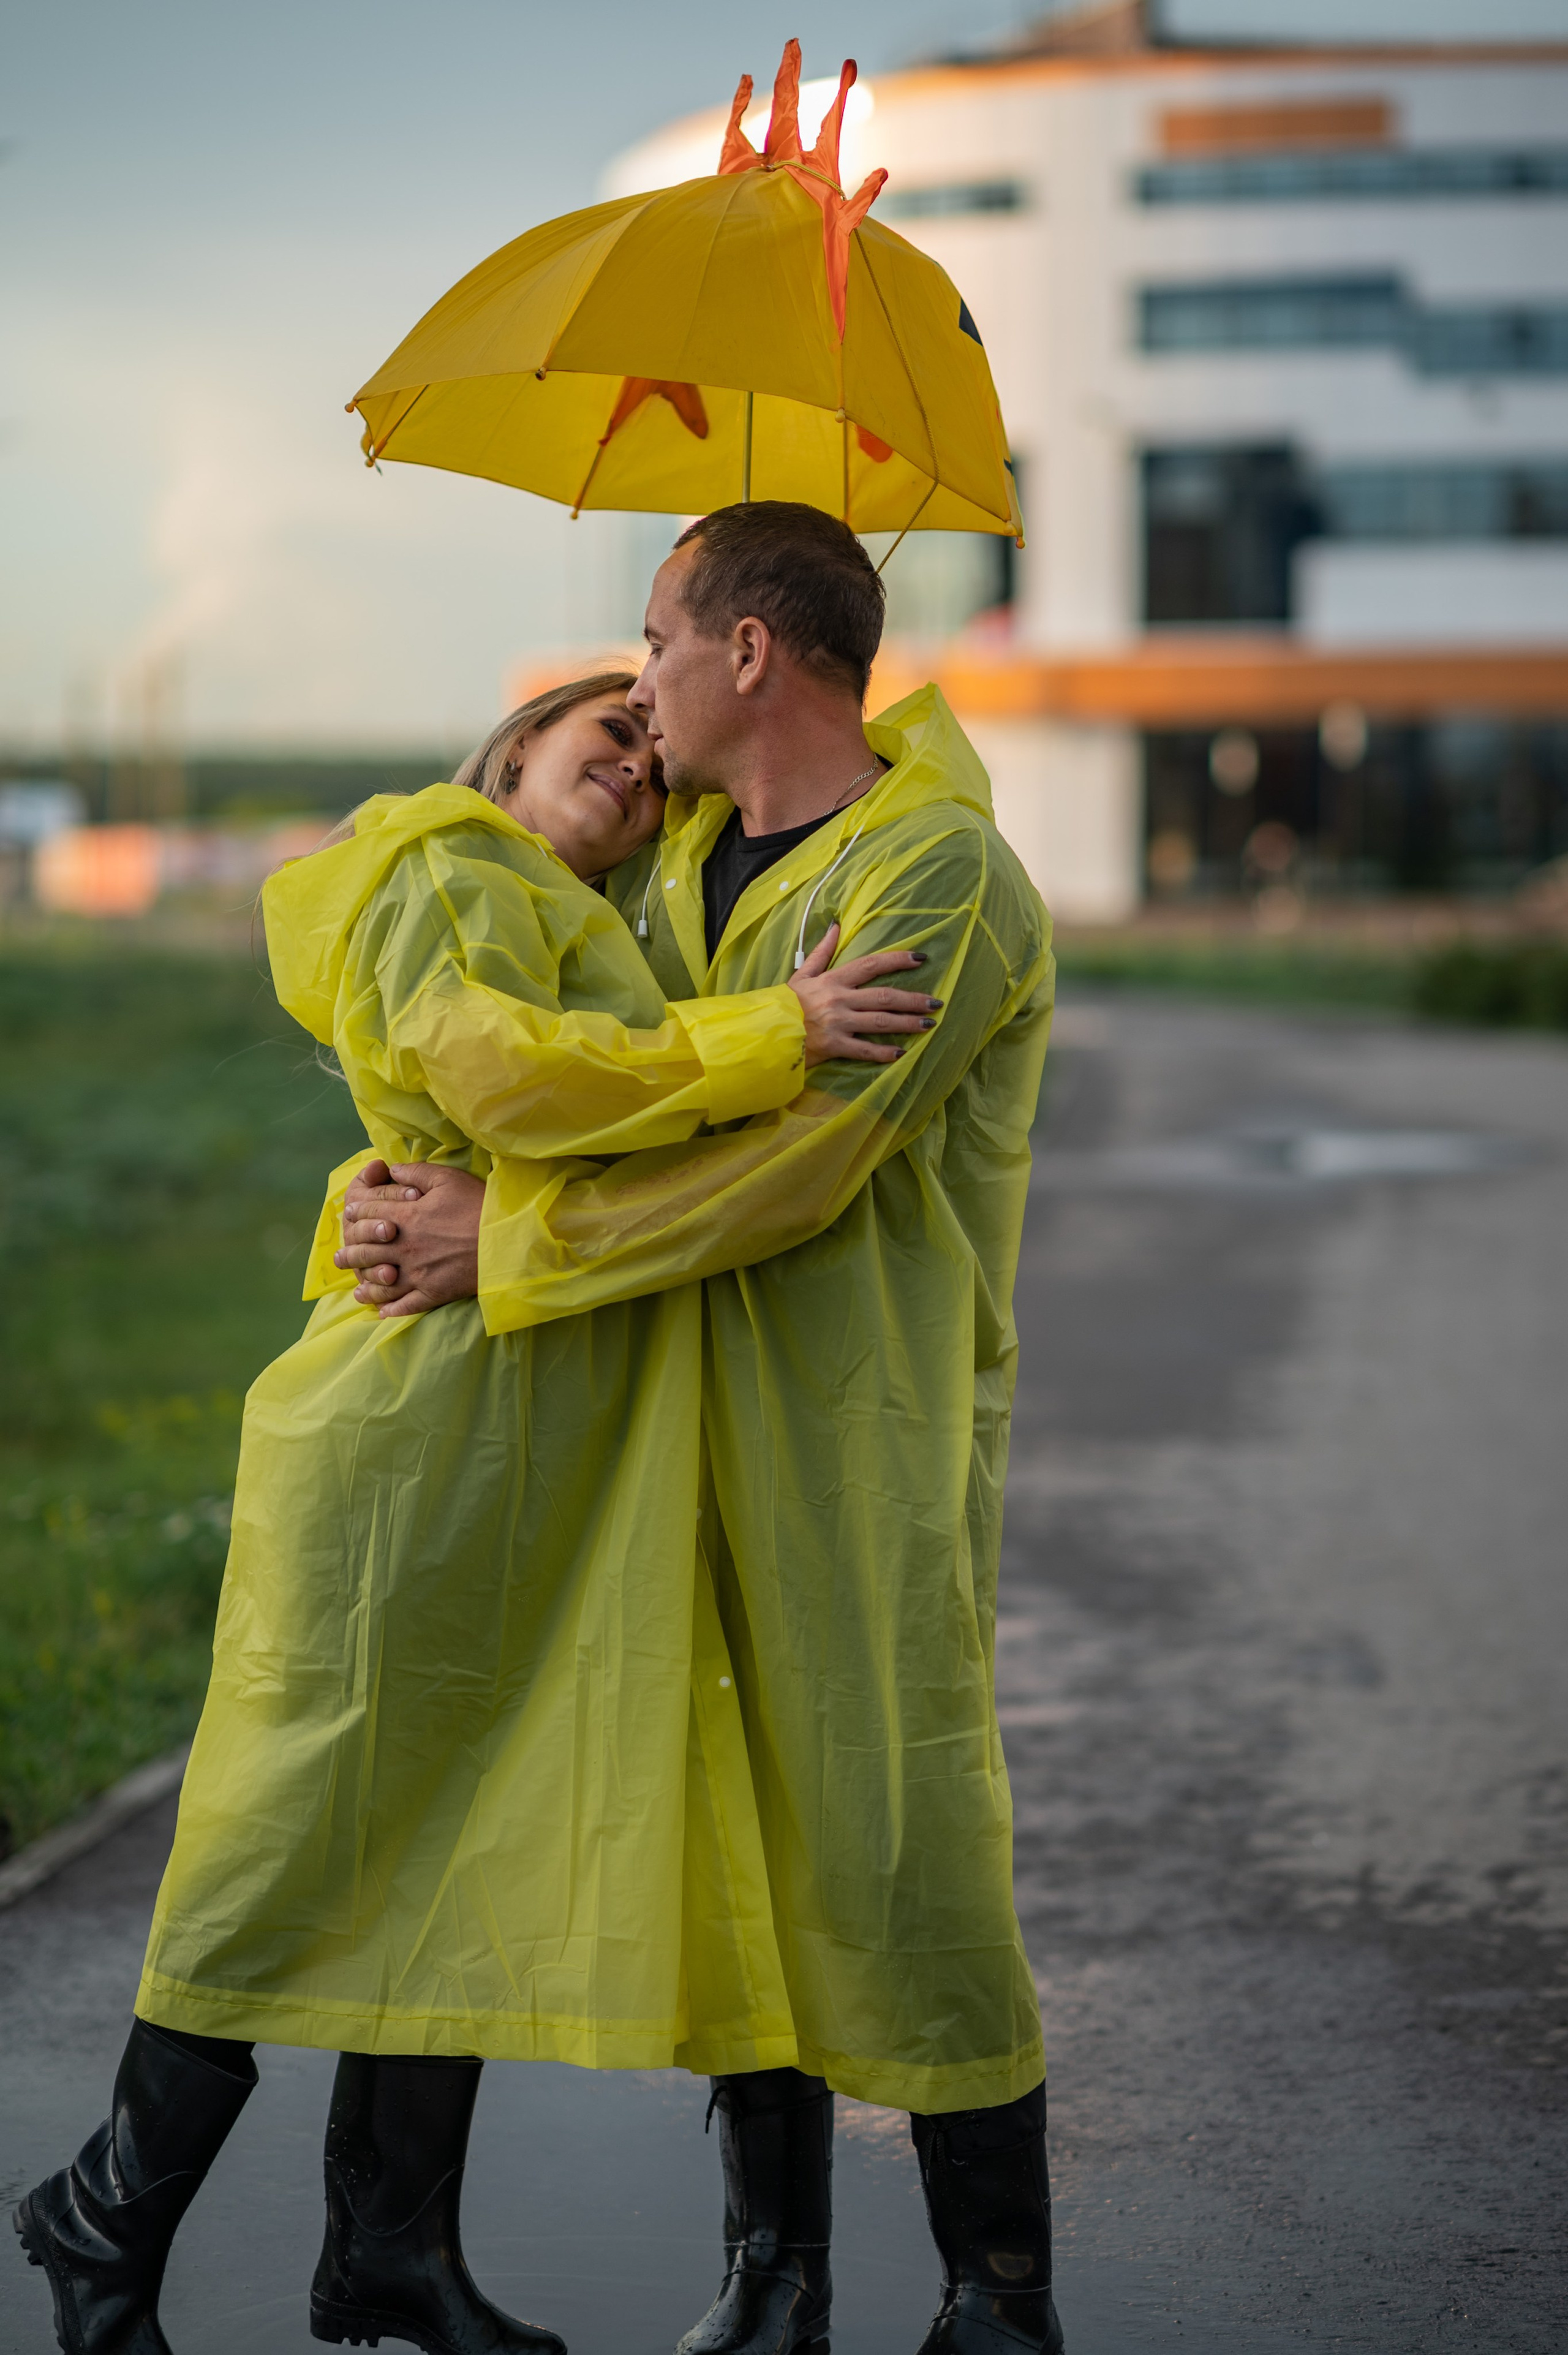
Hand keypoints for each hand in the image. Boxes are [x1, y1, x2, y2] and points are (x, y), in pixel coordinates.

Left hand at [335, 1160, 484, 1318]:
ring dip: (365, 1285)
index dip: (357, 1213)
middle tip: (340, 1257)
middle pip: (366, 1250)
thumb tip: (392, 1169)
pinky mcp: (432, 1293)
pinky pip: (405, 1305)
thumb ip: (416, 1172)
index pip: (370, 1215)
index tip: (349, 1215)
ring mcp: (416, 1274)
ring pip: (381, 1282)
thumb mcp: (447, 1178)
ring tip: (356, 1289)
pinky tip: (382, 1311)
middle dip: (350, 1253)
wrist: (505, 1241)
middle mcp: (404, 1248)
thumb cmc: (478, 1206)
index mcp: (405, 1219)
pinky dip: (391, 1309)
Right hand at [788, 924, 940, 1066]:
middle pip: (885, 996)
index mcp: (834, 980)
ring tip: (928, 1025)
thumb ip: (822, 952)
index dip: (898, 960)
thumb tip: (835, 926)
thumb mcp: (802, 975)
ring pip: (880, 1022)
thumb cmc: (784, 1004)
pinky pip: (864, 1050)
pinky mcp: (834, 1046)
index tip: (921, 958)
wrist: (765, 1032)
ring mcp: (838, 1023)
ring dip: (907, 1023)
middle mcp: (839, 999)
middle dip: (913, 999)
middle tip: (936, 1003)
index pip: (872, 965)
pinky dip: (883, 1053)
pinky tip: (901, 1054)